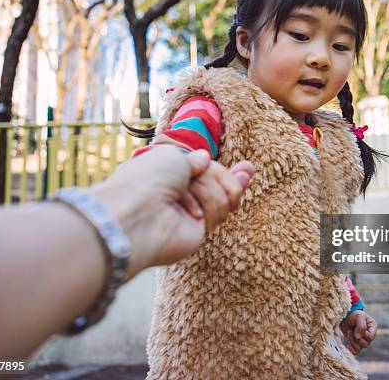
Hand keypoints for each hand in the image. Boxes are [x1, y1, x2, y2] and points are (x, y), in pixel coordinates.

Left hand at [89, 146, 253, 275]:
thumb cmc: (149, 180)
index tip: (248, 168)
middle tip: (243, 173)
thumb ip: (195, 160)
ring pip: (222, 196)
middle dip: (228, 178)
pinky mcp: (198, 231)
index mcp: (168, 172)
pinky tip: (201, 211)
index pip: (205, 168)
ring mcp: (189, 212)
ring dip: (214, 192)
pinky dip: (216, 207)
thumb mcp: (176, 156)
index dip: (223, 171)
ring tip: (194, 199)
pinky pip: (220, 213)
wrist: (140, 216)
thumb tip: (205, 158)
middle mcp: (178, 192)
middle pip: (218, 181)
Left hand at [340, 310, 376, 354]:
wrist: (345, 316)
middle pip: (365, 344)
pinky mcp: (355, 343)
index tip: (356, 327)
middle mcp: (369, 335)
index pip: (371, 337)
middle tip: (350, 330)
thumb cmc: (354, 314)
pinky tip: (347, 344)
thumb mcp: (359, 316)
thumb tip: (358, 337)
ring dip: (352, 342)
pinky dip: (351, 349)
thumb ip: (361, 326)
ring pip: (360, 348)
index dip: (363, 335)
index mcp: (372, 328)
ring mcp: (362, 340)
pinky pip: (355, 352)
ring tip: (349, 333)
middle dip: (356, 338)